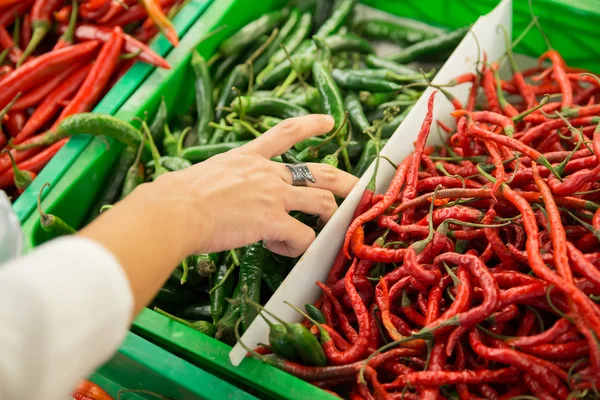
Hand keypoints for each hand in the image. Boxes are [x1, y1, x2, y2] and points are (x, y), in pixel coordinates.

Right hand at [80, 114, 357, 314]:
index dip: (310, 126)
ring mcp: (273, 196)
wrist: (173, 211)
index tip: (329, 121)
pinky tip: (280, 250)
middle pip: (319, 171)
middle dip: (344, 181)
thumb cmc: (175, 196)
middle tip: (358, 188)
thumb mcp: (202, 177)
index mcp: (247, 158)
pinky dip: (296, 247)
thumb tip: (211, 198)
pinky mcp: (273, 221)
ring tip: (323, 230)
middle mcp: (266, 173)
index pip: (285, 133)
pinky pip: (302, 236)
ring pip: (321, 203)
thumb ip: (219, 184)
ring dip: (328, 218)